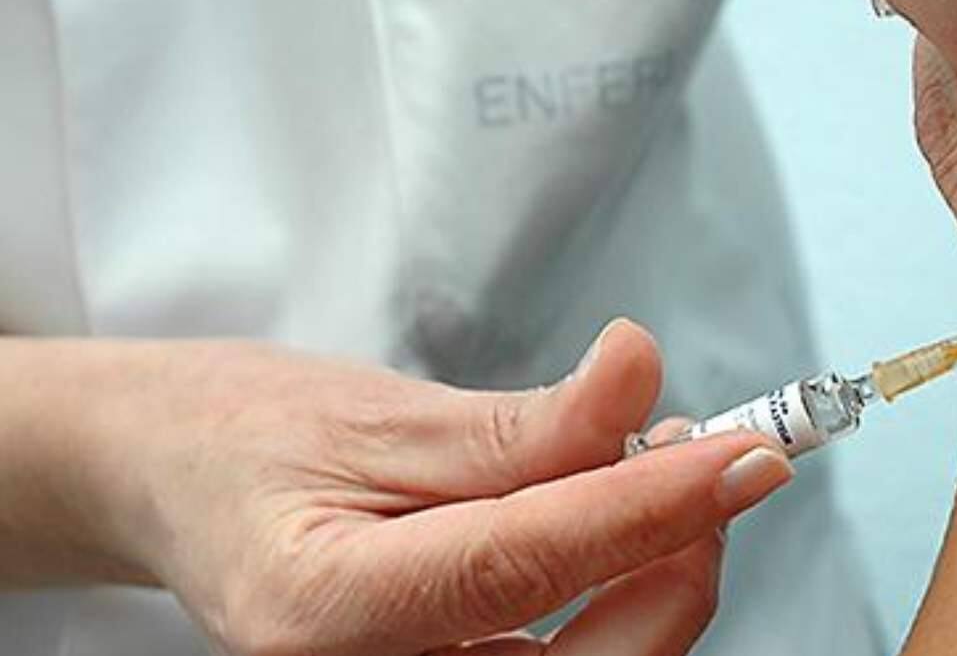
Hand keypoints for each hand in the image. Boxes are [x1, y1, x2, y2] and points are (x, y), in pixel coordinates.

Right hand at [69, 320, 792, 654]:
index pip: (522, 567)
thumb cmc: (242, 434)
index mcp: (324, 611)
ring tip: (662, 470)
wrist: (176, 478)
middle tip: (713, 460)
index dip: (651, 508)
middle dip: (672, 564)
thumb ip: (520, 424)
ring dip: (656, 573)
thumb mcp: (377, 414)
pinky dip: (615, 589)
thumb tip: (637, 377)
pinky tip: (619, 515)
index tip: (747, 454)